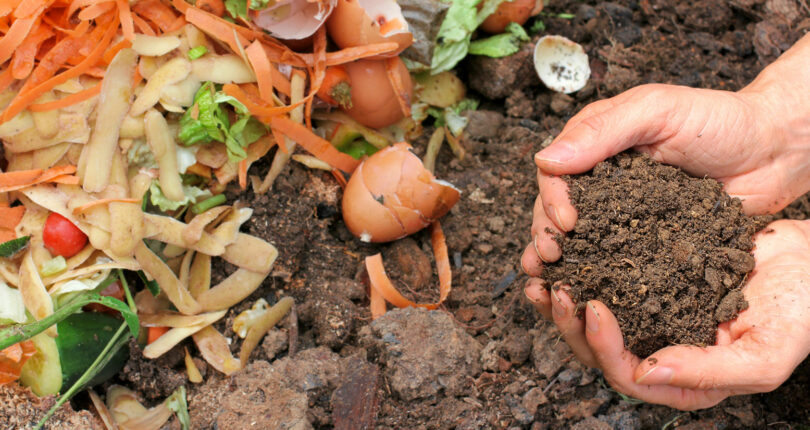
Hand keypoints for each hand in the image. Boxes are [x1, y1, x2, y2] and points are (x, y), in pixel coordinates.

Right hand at [522, 33, 809, 274]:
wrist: (775, 152)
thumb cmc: (720, 120)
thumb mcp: (657, 111)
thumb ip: (602, 131)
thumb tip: (545, 159)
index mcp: (597, 145)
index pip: (555, 173)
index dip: (552, 199)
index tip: (566, 222)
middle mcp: (604, 181)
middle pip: (558, 209)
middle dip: (547, 234)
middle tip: (551, 256)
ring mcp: (625, 213)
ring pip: (581, 239)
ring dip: (562, 260)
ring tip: (552, 282)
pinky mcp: (648, 241)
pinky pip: (617, 260)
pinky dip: (598, 276)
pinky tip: (586, 293)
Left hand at [525, 219, 809, 409]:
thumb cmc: (800, 311)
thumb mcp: (765, 352)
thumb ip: (709, 372)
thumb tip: (646, 372)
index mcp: (685, 380)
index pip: (628, 376)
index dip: (603, 347)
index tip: (592, 306)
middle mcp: (662, 351)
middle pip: (599, 351)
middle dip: (570, 323)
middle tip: (555, 288)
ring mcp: (653, 316)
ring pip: (594, 319)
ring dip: (564, 300)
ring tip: (543, 273)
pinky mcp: (648, 281)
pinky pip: (606, 280)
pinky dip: (583, 269)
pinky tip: (566, 252)